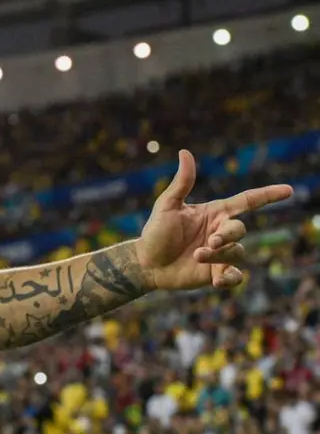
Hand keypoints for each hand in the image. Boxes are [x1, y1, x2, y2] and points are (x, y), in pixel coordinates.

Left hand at [136, 150, 292, 290]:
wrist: (146, 263)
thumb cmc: (156, 232)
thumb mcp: (167, 205)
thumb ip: (181, 182)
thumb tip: (185, 152)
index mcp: (215, 213)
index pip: (247, 201)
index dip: (268, 195)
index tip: (288, 190)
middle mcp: (221, 232)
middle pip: (240, 229)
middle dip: (228, 235)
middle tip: (209, 242)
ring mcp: (220, 254)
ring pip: (236, 252)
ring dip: (219, 255)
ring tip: (196, 256)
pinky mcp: (216, 274)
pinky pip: (235, 277)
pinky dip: (230, 280)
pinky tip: (217, 281)